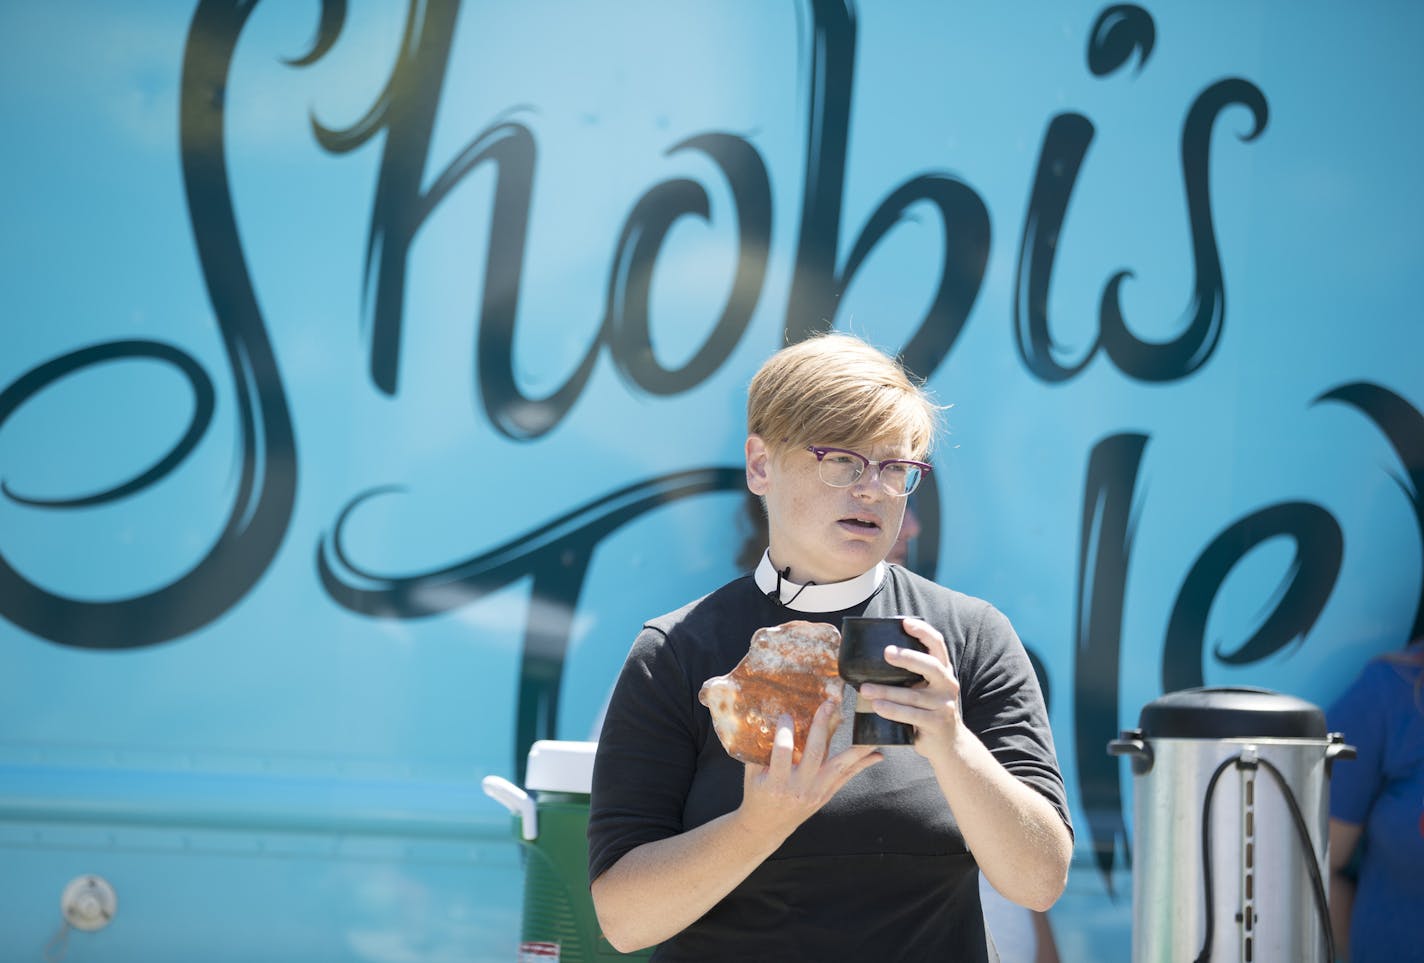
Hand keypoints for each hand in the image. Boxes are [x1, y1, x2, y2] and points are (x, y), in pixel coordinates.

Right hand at [737, 695, 881, 841]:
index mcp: (776, 782)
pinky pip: (846, 778)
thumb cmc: (758, 794)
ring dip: (855, 748)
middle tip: (827, 705)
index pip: (782, 752)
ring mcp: (816, 793)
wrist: (767, 826)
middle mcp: (799, 788)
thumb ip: (759, 750)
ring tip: (868, 733)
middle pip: (814, 753)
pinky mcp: (826, 795)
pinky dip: (862, 765)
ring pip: (839, 767)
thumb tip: (766, 716)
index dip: (785, 731)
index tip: (787, 714)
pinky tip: (877, 754)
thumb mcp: (753, 773)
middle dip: (821, 726)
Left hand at [857, 617, 962, 757]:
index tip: (905, 622)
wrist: (949, 746)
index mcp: (943, 672)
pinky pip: (911, 715)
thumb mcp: (926, 690)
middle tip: (886, 652)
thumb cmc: (929, 712)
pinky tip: (877, 707)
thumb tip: (874, 661)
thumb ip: (912, 676)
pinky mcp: (937, 724)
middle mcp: (948, 685)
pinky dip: (893, 710)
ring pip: (912, 694)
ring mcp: (944, 706)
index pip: (938, 645)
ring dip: (886, 691)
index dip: (923, 632)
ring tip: (864, 689)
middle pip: (931, 666)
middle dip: (908, 658)